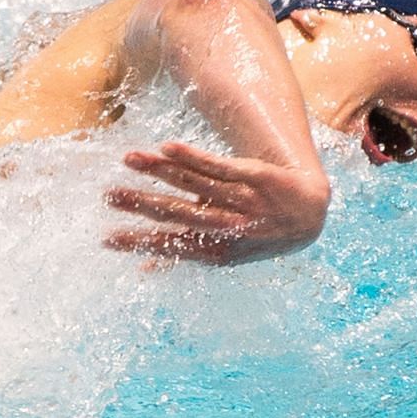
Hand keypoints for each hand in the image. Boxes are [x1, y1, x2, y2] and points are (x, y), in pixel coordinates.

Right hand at [105, 142, 330, 265]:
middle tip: (110, 195)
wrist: (309, 212)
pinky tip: (167, 147)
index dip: (139, 242)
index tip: (107, 238)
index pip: (171, 245)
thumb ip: (185, 254)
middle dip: (142, 205)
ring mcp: (244, 202)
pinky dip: (193, 157)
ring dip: (159, 171)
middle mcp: (230, 228)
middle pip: (179, 214)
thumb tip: (144, 269)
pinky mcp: (256, 177)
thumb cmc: (257, 232)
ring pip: (196, 185)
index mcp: (217, 250)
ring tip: (129, 159)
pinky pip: (221, 167)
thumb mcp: (225, 250)